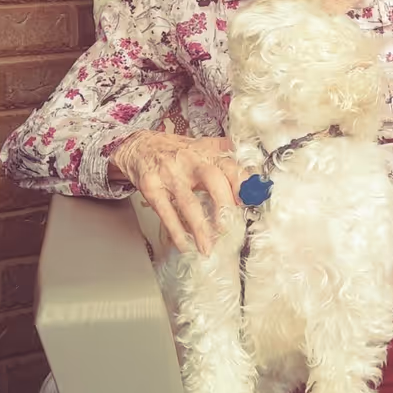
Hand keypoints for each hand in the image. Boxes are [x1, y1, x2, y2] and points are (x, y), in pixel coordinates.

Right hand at [108, 132, 241, 255]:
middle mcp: (190, 162)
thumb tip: (254, 171)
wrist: (138, 146)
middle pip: (212, 181)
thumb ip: (226, 156)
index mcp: (206, 153)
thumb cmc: (174, 150)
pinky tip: (184, 244)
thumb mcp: (201, 145)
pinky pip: (166, 213)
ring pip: (189, 203)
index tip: (249, 201)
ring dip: (200, 228)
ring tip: (208, 247)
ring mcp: (169, 175)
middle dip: (224, 206)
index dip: (241, 183)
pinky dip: (176, 231)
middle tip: (229, 229)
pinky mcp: (152, 188)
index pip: (229, 166)